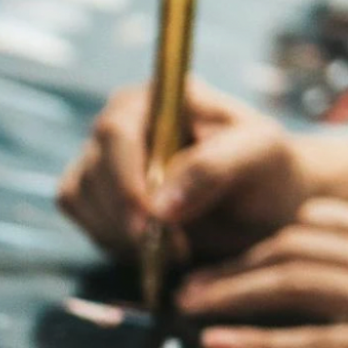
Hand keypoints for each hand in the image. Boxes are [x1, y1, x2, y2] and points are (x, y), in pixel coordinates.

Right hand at [58, 80, 311, 263]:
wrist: (263, 205)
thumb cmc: (267, 171)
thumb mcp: (260, 156)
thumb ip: (214, 168)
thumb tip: (160, 205)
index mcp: (157, 97)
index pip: (117, 133)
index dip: (126, 181)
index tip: (151, 224)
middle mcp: (121, 123)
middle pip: (92, 169)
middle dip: (126, 217)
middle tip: (173, 250)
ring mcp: (102, 158)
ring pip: (80, 197)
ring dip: (119, 233)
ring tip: (171, 248)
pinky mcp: (94, 194)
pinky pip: (81, 219)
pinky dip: (110, 240)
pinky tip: (150, 249)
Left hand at [179, 199, 347, 347]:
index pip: (312, 223)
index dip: (257, 239)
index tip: (221, 254)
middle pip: (287, 248)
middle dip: (228, 265)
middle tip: (184, 284)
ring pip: (286, 284)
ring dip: (226, 295)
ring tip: (185, 309)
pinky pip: (309, 341)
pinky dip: (256, 341)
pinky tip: (218, 347)